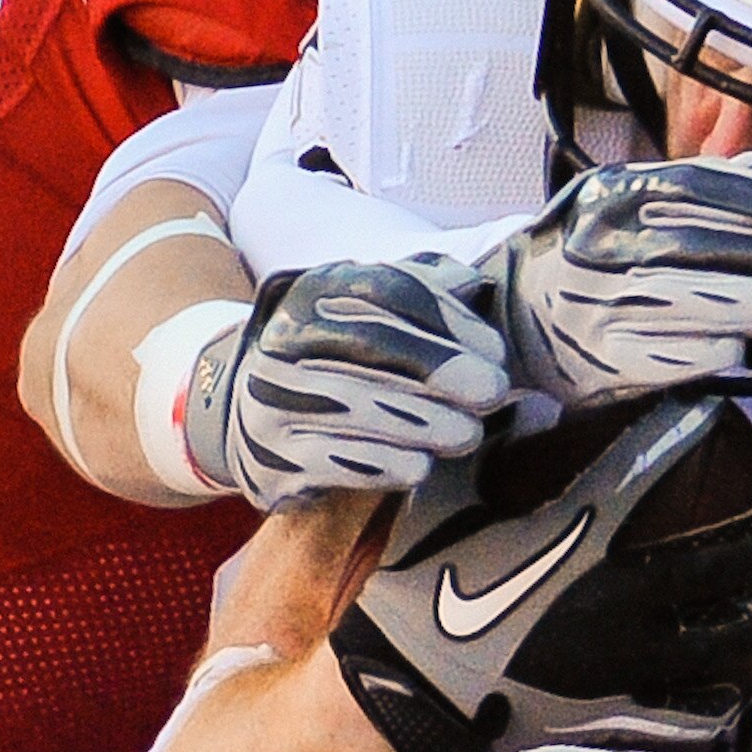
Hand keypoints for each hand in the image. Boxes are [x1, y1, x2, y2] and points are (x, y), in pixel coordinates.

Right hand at [182, 256, 509, 504]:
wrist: (256, 414)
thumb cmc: (343, 358)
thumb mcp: (371, 310)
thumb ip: (424, 289)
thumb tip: (476, 284)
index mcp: (314, 291)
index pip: (386, 291)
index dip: (448, 319)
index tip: (495, 350)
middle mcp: (284, 338)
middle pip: (372, 343)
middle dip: (442, 368)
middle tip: (494, 391)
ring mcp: (272, 398)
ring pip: (358, 404)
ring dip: (425, 422)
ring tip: (468, 434)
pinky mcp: (274, 457)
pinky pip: (337, 461)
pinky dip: (386, 464)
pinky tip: (422, 466)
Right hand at [489, 155, 751, 406]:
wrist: (519, 313)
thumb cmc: (597, 252)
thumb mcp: (633, 203)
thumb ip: (700, 186)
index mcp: (614, 193)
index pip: (696, 187)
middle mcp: (601, 244)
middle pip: (697, 245)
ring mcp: (598, 304)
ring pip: (683, 302)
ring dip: (749, 305)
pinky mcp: (604, 360)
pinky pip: (667, 358)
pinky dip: (709, 350)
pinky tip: (740, 345)